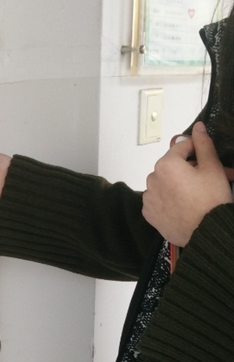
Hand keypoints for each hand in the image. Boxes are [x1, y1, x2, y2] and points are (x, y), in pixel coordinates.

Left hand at [142, 122, 232, 246]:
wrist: (207, 234)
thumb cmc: (212, 200)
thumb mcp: (213, 169)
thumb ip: (203, 145)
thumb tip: (197, 127)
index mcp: (166, 164)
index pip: (181, 147)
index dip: (197, 151)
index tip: (208, 160)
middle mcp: (152, 178)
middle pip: (172, 166)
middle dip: (189, 169)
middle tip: (208, 180)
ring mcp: (148, 196)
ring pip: (164, 183)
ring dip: (177, 184)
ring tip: (197, 195)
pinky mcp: (148, 213)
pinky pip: (158, 199)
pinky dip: (168, 199)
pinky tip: (183, 206)